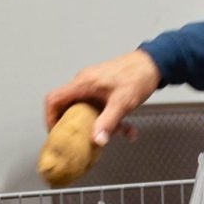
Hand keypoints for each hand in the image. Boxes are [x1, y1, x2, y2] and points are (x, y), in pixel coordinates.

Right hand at [43, 51, 161, 146]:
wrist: (154, 63)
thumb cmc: (138, 76)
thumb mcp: (122, 103)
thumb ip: (108, 122)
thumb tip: (96, 140)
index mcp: (83, 84)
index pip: (53, 99)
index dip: (50, 118)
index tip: (56, 133)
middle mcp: (84, 83)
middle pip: (67, 107)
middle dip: (75, 126)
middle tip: (80, 140)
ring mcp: (94, 86)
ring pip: (87, 110)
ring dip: (98, 124)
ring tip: (115, 134)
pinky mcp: (104, 89)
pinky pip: (100, 108)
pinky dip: (110, 119)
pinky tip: (129, 130)